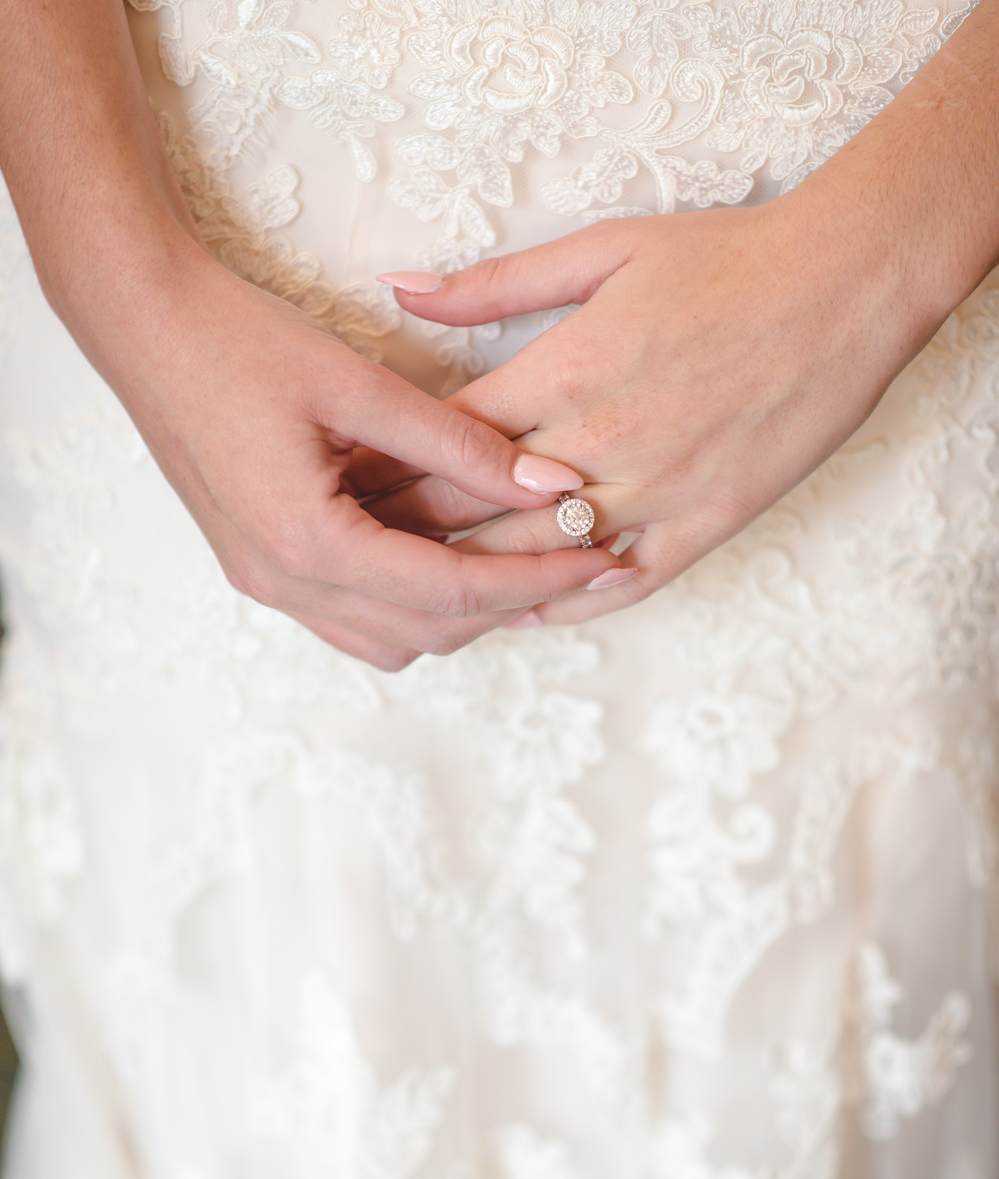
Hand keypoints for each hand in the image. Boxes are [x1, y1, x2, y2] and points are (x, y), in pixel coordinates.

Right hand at [0, 0, 620, 673]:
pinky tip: (451, 561)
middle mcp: (284, 581)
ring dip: (462, 613)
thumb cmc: (240, 341)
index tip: (598, 559)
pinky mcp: (264, 568)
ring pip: (393, 640)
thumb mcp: (359, 383)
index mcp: (308, 540)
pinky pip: (356, 619)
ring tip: (525, 564)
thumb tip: (549, 484)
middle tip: (580, 563)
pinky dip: (414, 605)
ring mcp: (268, 583)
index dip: (535, 579)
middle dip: (512, 603)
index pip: (451, 592)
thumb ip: (459, 443)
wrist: (142, 326)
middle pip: (428, 632)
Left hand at [368, 194, 923, 625]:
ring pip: (537, 562)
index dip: (386, 470)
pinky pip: (617, 587)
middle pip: (475, 512)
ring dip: (470, 581)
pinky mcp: (701, 528)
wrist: (845, 289)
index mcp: (564, 373)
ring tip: (415, 591)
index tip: (340, 488)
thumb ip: (494, 285)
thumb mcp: (602, 250)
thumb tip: (402, 293)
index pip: (444, 442)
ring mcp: (653, 495)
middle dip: (407, 534)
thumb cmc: (725, 260)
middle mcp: (599, 445)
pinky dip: (561, 607)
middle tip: (355, 552)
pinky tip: (517, 615)